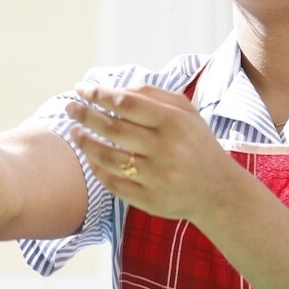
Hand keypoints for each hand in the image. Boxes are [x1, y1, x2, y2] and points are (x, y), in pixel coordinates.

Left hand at [65, 83, 261, 228]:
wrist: (218, 190)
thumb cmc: (196, 144)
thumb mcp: (186, 113)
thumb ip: (153, 95)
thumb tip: (116, 88)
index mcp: (174, 123)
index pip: (127, 103)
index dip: (99, 94)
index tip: (82, 88)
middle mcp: (165, 149)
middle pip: (113, 128)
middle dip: (85, 114)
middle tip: (70, 106)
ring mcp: (156, 177)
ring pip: (108, 157)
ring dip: (85, 142)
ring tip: (75, 131)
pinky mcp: (149, 200)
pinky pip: (113, 183)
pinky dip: (97, 169)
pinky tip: (90, 157)